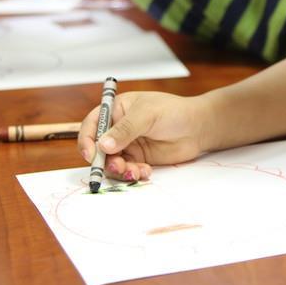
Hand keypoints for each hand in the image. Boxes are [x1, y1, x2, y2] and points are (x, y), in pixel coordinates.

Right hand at [78, 91, 212, 181]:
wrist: (198, 127)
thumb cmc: (174, 112)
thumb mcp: (147, 115)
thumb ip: (125, 130)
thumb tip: (102, 146)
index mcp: (116, 110)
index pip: (92, 125)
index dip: (87, 140)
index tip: (91, 154)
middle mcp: (118, 128)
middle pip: (99, 148)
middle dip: (105, 161)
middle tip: (118, 167)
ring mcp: (128, 145)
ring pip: (112, 163)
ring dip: (120, 170)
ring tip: (136, 171)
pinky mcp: (139, 159)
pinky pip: (127, 170)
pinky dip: (133, 174)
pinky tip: (146, 171)